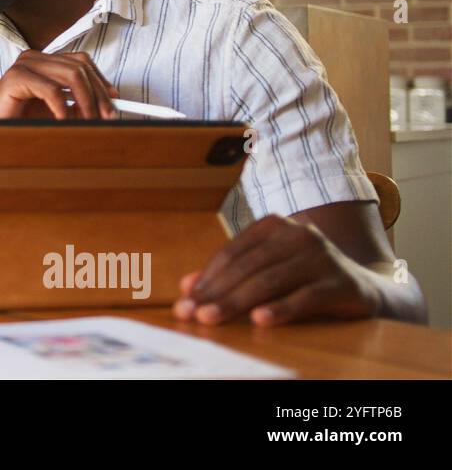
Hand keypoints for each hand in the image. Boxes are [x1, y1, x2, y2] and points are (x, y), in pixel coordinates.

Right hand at [0, 50, 118, 120]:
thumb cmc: (18, 124)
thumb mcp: (57, 113)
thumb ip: (77, 106)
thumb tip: (107, 106)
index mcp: (43, 63)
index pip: (81, 61)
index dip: (100, 80)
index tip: (115, 100)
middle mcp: (34, 58)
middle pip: (80, 66)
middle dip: (98, 94)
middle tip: (107, 117)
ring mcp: (24, 65)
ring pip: (71, 75)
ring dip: (86, 102)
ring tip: (89, 123)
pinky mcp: (15, 77)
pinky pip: (52, 90)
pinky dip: (63, 108)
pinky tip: (63, 122)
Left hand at [172, 214, 381, 325]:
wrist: (362, 288)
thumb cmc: (303, 278)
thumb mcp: (266, 271)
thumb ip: (228, 275)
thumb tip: (185, 286)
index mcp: (274, 225)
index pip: (231, 252)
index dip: (206, 278)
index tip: (184, 303)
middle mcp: (298, 234)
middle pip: (247, 266)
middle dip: (216, 292)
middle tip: (192, 314)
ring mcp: (322, 256)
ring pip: (270, 280)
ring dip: (237, 302)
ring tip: (213, 319)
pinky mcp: (342, 282)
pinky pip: (306, 296)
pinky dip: (281, 308)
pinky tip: (259, 320)